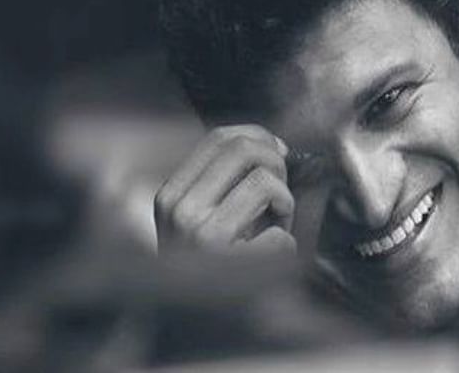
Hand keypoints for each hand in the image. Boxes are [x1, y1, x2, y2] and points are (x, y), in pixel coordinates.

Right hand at [154, 124, 295, 256]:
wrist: (196, 322)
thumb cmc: (211, 265)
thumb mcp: (205, 214)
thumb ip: (228, 178)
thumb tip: (275, 143)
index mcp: (172, 193)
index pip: (219, 137)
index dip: (258, 136)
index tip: (279, 151)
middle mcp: (181, 209)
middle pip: (244, 148)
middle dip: (275, 163)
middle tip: (279, 192)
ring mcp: (201, 235)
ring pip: (266, 182)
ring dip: (285, 204)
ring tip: (277, 225)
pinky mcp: (229, 264)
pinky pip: (281, 235)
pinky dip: (287, 244)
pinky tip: (270, 256)